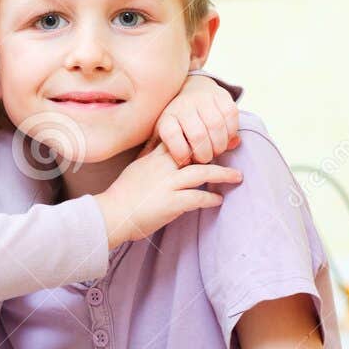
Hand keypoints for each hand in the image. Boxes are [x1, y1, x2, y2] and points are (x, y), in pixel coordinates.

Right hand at [94, 145, 241, 245]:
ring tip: (237, 177)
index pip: (181, 138)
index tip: (216, 133)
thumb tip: (160, 149)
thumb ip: (150, 158)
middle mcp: (162, 167)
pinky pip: (197, 197)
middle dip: (218, 149)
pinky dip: (210, 198)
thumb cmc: (121, 195)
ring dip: (222, 174)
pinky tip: (218, 200)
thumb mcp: (135, 168)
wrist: (111, 215)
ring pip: (202, 172)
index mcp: (154, 158)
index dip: (200, 135)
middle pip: (196, 151)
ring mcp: (167, 184)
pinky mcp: (171, 202)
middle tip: (235, 147)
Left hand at [157, 73, 239, 164]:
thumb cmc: (176, 121)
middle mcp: (184, 105)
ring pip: (216, 126)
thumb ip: (156, 152)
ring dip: (220, 145)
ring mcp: (203, 99)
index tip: (186, 162)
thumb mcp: (161, 134)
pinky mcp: (221, 95)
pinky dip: (231, 131)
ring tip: (216, 151)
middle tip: (205, 159)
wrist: (190, 91)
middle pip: (198, 134)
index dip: (181, 154)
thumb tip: (146, 171)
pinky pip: (231, 116)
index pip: (172, 136)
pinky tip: (226, 138)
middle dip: (204, 154)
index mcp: (167, 117)